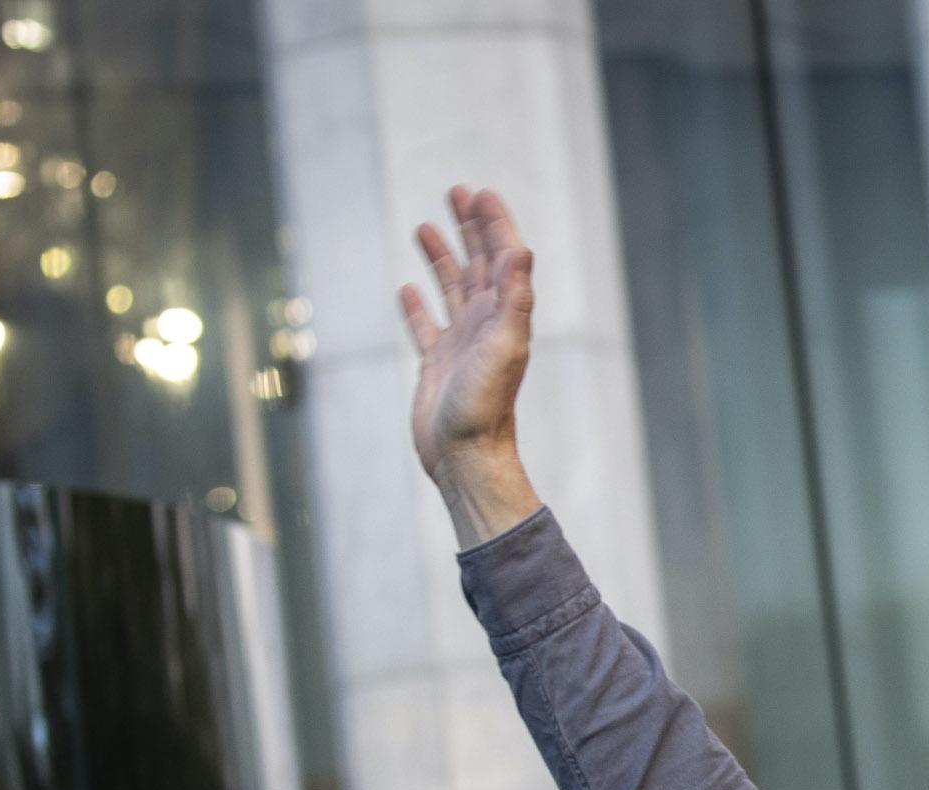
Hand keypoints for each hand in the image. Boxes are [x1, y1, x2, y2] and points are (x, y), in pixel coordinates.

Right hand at [399, 185, 542, 545]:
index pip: (501, 256)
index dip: (493, 223)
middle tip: (456, 192)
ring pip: (450, 288)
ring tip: (424, 227)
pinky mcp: (436, 364)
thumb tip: (521, 248)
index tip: (479, 192)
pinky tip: (407, 288)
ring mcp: (459, 343)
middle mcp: (484, 324)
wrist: (466, 457)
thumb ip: (514, 297)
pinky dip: (417, 305)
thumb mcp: (504, 346)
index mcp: (502, 314)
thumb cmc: (485, 407)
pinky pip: (424, 326)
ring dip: (441, 256)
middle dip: (469, 227)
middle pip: (477, 263)